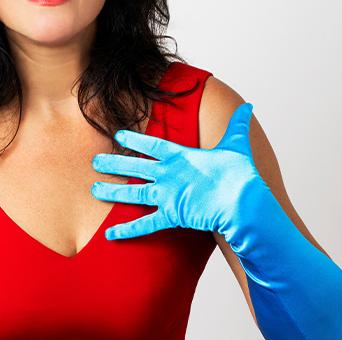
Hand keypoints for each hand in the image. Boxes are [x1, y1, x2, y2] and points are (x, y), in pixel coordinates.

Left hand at [90, 102, 266, 239]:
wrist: (243, 202)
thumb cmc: (241, 175)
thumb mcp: (237, 145)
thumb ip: (237, 125)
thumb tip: (247, 106)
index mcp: (182, 155)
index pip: (152, 144)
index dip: (133, 139)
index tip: (117, 135)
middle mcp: (169, 173)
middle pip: (134, 166)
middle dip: (113, 164)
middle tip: (94, 161)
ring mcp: (168, 194)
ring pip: (133, 192)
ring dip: (112, 192)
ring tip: (94, 190)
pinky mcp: (172, 215)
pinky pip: (145, 224)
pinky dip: (127, 230)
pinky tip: (109, 234)